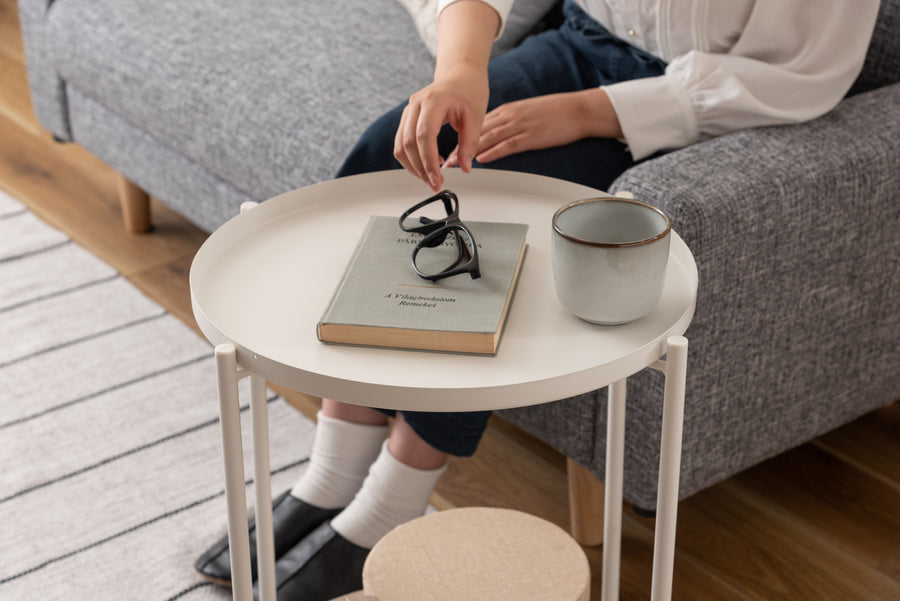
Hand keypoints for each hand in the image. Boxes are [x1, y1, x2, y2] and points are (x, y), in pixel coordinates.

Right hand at [393, 0, 498, 190]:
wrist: (460, 75)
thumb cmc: (469, 92)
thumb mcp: (476, 117)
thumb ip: (470, 144)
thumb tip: (464, 168)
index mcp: (433, 100)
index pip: (424, 135)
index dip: (428, 161)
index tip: (437, 179)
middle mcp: (415, 104)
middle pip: (409, 143)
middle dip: (420, 168)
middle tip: (435, 184)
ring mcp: (408, 110)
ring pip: (400, 145)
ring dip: (413, 166)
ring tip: (431, 178)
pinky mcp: (407, 118)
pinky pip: (401, 143)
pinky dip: (411, 158)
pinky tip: (428, 164)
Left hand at [444, 89, 622, 165]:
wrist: (579, 109)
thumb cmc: (556, 113)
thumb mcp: (527, 113)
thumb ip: (509, 123)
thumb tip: (493, 134)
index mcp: (508, 111)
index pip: (478, 125)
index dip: (460, 137)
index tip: (446, 148)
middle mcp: (510, 116)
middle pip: (478, 132)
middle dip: (458, 146)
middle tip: (443, 159)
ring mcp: (520, 126)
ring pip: (489, 138)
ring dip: (469, 151)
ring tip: (455, 162)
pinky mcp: (532, 136)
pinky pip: (508, 144)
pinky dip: (493, 151)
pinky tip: (482, 158)